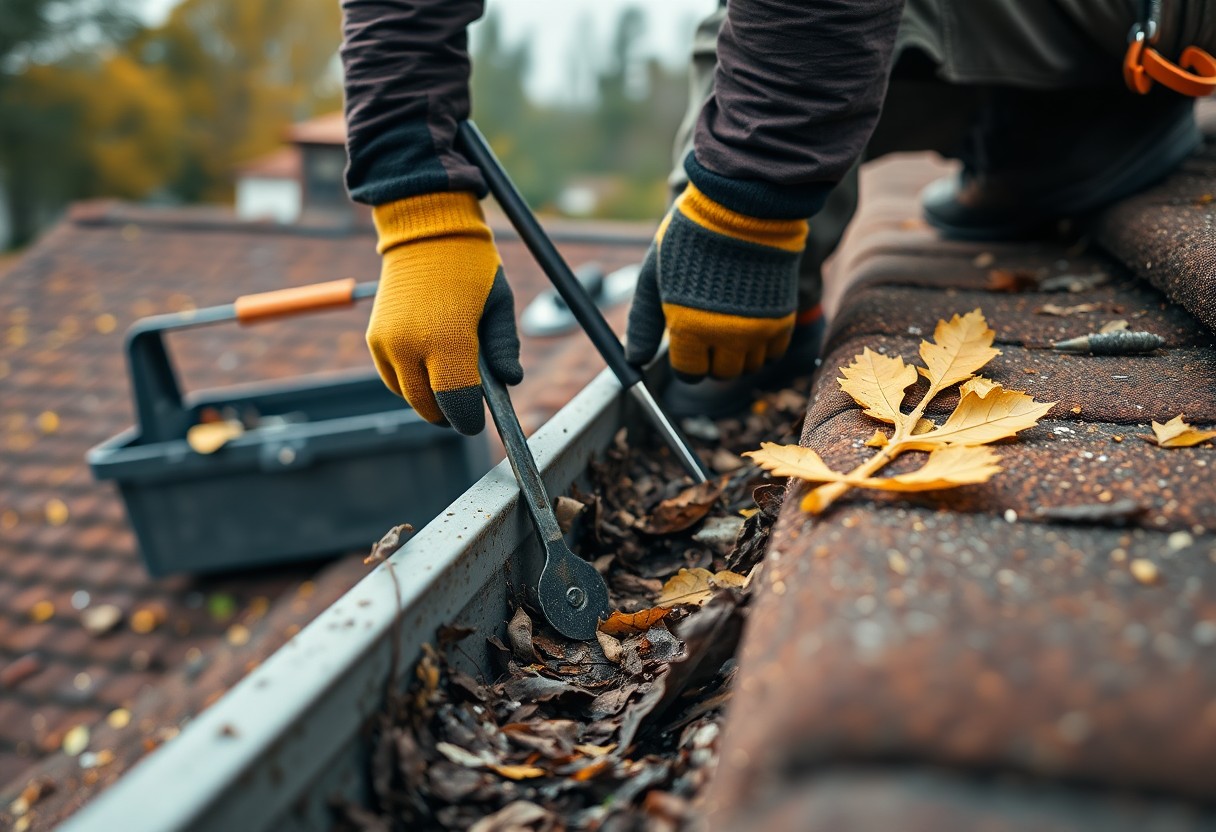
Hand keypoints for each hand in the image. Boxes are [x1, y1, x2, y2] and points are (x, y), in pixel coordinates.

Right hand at [367, 191, 520, 434]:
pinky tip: (429, 369)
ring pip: (408, 395)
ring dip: (428, 398)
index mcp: (448, 339)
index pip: (456, 404)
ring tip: (449, 385)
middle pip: (429, 407)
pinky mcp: (373, 338)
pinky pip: (392, 377)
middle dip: (449, 414)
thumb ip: (504, 347)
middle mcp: (410, 346)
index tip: (477, 421)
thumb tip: (511, 381)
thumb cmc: (471, 267)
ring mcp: (387, 343)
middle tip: (466, 410)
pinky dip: (409, 382)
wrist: (425, 231)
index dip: (469, 420)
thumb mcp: (499, 304)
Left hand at [625, 183, 806, 379]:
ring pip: (749, 367)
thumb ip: (643, 321)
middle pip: (721, 374)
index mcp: (689, 327)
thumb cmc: (691, 237)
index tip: (688, 345)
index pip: (689, 373)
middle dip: (713, 359)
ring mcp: (759, 329)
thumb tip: (633, 359)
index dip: (686, 361)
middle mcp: (726, 336)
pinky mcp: (784, 318)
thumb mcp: (655, 276)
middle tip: (710, 331)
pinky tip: (754, 320)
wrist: (744, 206)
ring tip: (733, 322)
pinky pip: (775, 352)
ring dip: (739, 354)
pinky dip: (765, 345)